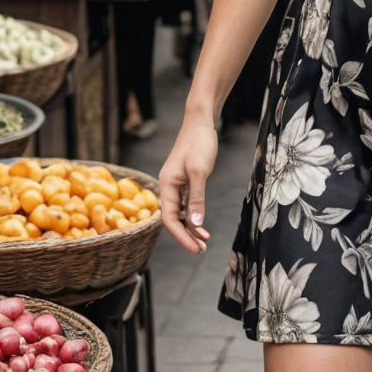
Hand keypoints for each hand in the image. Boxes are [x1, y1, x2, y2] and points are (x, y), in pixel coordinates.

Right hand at [159, 115, 217, 253]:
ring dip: (191, 227)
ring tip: (204, 241)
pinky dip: (194, 214)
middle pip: (173, 218)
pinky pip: (187, 203)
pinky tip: (201, 224)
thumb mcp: (199, 172)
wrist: (202, 121)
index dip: (181, 236)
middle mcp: (168, 186)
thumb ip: (197, 199)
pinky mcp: (186, 179)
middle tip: (201, 250)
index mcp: (166, 185)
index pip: (169, 218)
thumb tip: (195, 224)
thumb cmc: (199, 143)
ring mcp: (177, 183)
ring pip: (181, 212)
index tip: (194, 248)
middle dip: (186, 236)